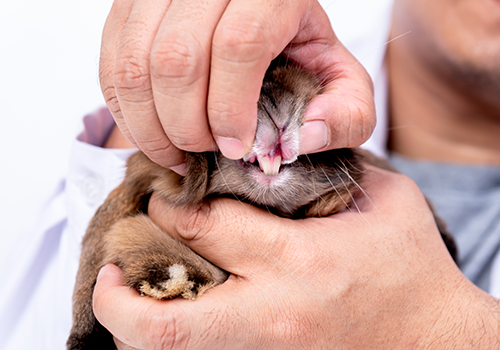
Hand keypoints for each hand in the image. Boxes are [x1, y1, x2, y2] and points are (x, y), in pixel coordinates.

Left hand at [93, 167, 498, 348]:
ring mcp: (266, 348)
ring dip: (136, 319)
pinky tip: (169, 304)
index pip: (206, 227)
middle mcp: (273, 312)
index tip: (163, 189)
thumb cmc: (413, 266)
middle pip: (166, 321)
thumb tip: (283, 144)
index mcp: (301, 259)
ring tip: (124, 287)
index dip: (170, 202)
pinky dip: (170, 333)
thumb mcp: (387, 199)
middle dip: (122, 288)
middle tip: (113, 261)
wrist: (434, 338)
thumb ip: (333, 166)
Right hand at [99, 0, 374, 169]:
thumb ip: (346, 114)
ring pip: (135, 62)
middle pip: (178, 58)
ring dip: (151, 125)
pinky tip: (153, 129)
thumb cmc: (300, 51)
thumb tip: (304, 142)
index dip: (230, 110)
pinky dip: (126, 110)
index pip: (239, 46)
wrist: (262, 14)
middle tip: (202, 154)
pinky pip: (112, 64)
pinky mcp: (130, 7)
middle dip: (186, 126)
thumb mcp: (341, 80)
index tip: (236, 150)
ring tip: (176, 152)